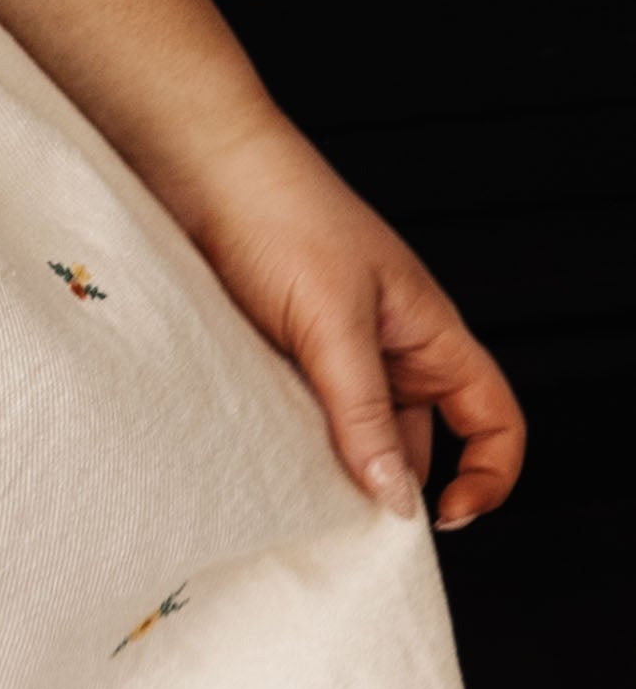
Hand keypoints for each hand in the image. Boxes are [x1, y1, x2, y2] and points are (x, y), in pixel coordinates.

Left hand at [154, 102, 524, 532]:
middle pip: (412, 442)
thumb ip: (364, 412)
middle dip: (387, 485)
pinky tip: (258, 456)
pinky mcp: (277, 355)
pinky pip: (296, 419)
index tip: (445, 516)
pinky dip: (284, 443)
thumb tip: (396, 497)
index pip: (492, 418)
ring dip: (327, 467)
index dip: (488, 473)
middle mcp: (387, 349)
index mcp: (429, 334)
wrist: (197, 166)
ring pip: (348, 436)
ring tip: (293, 488)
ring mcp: (330, 354)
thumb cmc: (281, 216)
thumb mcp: (333, 323)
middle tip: (345, 521)